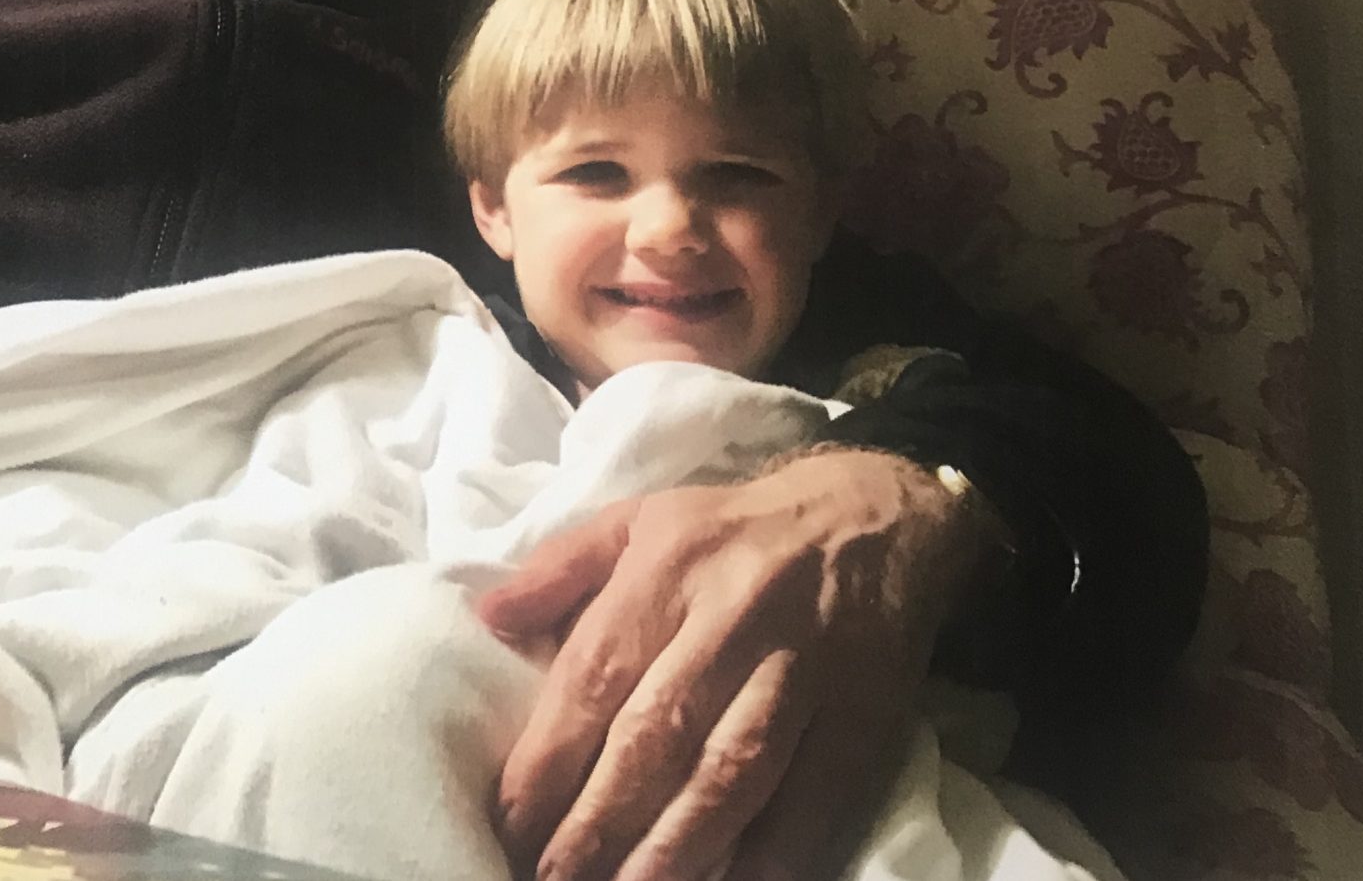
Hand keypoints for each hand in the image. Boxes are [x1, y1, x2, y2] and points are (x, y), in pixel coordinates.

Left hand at [478, 449, 984, 880]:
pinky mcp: (860, 714)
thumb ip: (560, 568)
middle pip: (658, 733)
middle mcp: (729, 619)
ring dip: (675, 847)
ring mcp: (800, 670)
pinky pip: (813, 797)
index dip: (551, 756)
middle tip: (553, 878)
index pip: (595, 674)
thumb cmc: (735, 531)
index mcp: (666, 569)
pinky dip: (772, 852)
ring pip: (730, 771)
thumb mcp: (640, 520)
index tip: (512, 819)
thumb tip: (487, 616)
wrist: (875, 518)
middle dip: (599, 819)